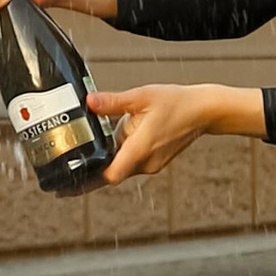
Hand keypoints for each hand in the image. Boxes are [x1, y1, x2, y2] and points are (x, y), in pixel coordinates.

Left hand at [87, 82, 261, 182]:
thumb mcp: (142, 97)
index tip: (72, 179)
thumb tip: (90, 102)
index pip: (110, 175)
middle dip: (94, 168)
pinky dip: (122, 154)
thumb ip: (113, 102)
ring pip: (121, 167)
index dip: (89, 178)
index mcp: (141, 149)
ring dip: (110, 157)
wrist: (203, 111)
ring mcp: (151, 164)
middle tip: (75, 167)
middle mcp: (146, 162)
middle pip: (111, 173)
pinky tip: (122, 137)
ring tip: (104, 140)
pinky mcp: (154, 162)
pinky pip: (131, 163)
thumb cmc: (177, 103)